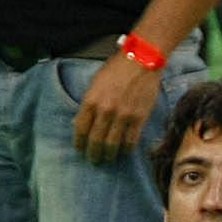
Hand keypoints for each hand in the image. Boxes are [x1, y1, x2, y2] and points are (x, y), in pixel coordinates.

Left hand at [70, 48, 157, 162]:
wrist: (141, 61)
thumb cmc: (116, 69)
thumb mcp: (95, 83)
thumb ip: (89, 102)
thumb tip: (81, 121)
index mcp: (91, 100)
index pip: (81, 129)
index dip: (80, 142)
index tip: (80, 149)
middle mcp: (105, 111)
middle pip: (96, 140)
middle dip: (93, 153)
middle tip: (94, 160)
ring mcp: (123, 116)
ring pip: (113, 144)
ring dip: (109, 154)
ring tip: (108, 158)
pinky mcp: (139, 118)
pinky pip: (131, 140)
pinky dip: (127, 149)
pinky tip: (125, 151)